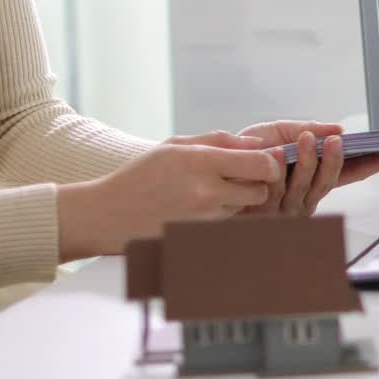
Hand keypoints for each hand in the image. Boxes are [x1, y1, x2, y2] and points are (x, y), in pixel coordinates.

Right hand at [57, 140, 282, 259]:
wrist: (109, 215)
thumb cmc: (142, 175)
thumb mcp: (176, 145)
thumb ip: (221, 140)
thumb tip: (259, 143)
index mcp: (200, 163)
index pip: (261, 165)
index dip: (269, 163)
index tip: (264, 162)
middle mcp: (206, 194)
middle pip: (261, 190)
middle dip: (256, 183)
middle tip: (236, 178)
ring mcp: (204, 220)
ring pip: (245, 208)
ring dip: (237, 201)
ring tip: (206, 193)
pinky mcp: (201, 238)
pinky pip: (229, 224)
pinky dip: (223, 217)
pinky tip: (200, 210)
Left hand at [237, 120, 378, 215]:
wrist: (211, 167)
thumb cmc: (245, 152)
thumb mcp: (278, 132)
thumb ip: (308, 129)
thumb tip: (337, 130)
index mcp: (313, 177)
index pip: (350, 171)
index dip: (373, 163)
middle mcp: (305, 195)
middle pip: (330, 181)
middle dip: (335, 160)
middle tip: (338, 141)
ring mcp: (287, 206)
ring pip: (307, 186)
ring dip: (308, 161)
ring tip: (306, 138)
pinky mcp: (268, 211)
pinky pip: (279, 191)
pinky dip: (280, 170)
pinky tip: (278, 155)